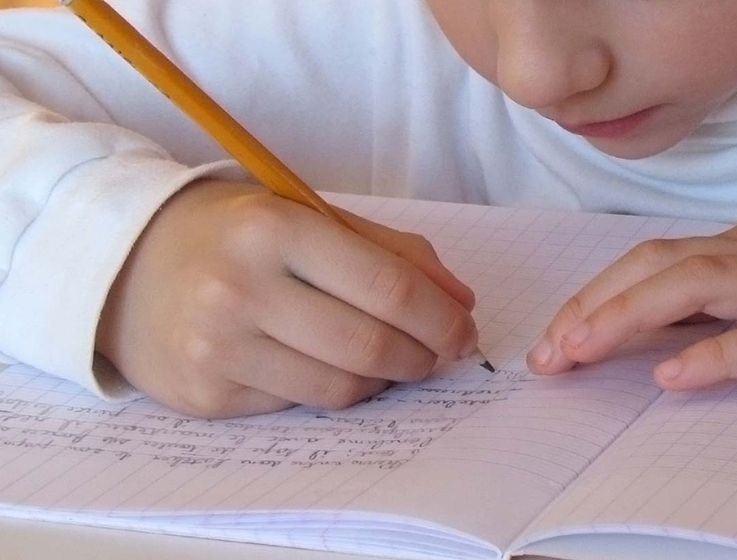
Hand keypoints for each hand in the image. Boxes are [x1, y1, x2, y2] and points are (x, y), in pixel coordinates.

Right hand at [96, 180, 476, 417]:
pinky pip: (299, 405)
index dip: (441, 318)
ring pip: (341, 390)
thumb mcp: (305, 215)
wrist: (124, 264)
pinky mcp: (207, 397)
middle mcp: (240, 291)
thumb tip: (460, 300)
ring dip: (386, 380)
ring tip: (393, 359)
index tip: (463, 329)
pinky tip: (335, 368)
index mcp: (274, 230)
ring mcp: (218, 350)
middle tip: (440, 352)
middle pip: (370, 346)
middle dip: (424, 356)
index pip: (387, 287)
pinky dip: (335, 390)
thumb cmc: (230, 232)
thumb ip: (389, 250)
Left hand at [526, 214, 736, 389]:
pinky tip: (673, 375)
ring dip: (628, 317)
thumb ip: (718, 302)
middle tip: (548, 354)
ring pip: (700, 284)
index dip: (594, 295)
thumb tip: (645, 337)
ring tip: (580, 351)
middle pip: (658, 265)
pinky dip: (719, 354)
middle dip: (593, 305)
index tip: (553, 337)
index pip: (649, 261)